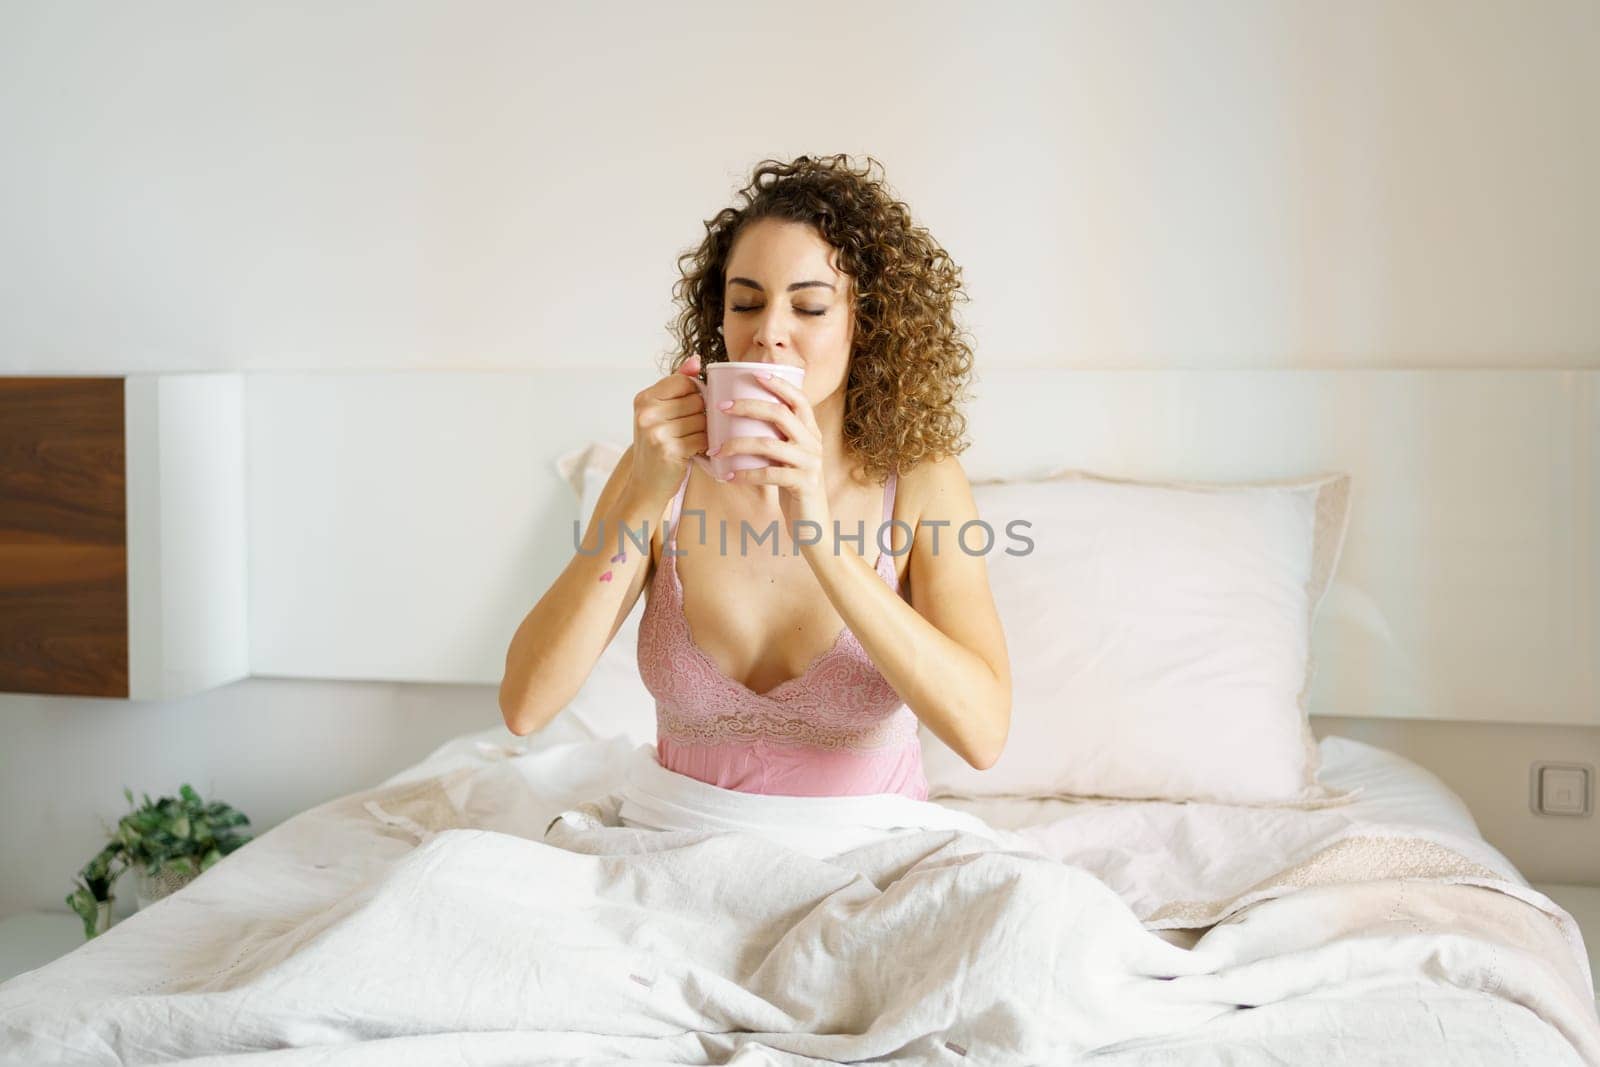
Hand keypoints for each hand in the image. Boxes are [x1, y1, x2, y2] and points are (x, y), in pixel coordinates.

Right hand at [625, 355, 708, 505]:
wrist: (646, 485)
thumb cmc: (657, 445)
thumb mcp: (660, 412)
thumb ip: (677, 384)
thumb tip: (696, 359)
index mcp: (643, 399)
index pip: (684, 382)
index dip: (695, 393)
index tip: (691, 408)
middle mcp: (646, 414)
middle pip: (696, 400)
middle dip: (701, 415)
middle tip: (691, 429)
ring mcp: (656, 433)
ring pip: (702, 420)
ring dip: (704, 431)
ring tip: (692, 441)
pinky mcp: (670, 451)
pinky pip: (703, 439)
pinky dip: (705, 446)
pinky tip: (696, 452)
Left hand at [715, 371, 831, 538]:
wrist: (812, 525)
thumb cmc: (793, 488)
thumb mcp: (788, 458)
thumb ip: (775, 438)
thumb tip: (741, 418)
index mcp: (810, 432)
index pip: (798, 398)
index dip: (778, 383)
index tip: (754, 373)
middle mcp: (813, 443)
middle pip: (780, 414)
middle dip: (748, 406)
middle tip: (721, 407)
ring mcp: (810, 464)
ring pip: (770, 445)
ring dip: (738, 444)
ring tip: (716, 449)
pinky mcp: (803, 485)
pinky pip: (769, 474)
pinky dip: (745, 474)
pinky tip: (728, 476)